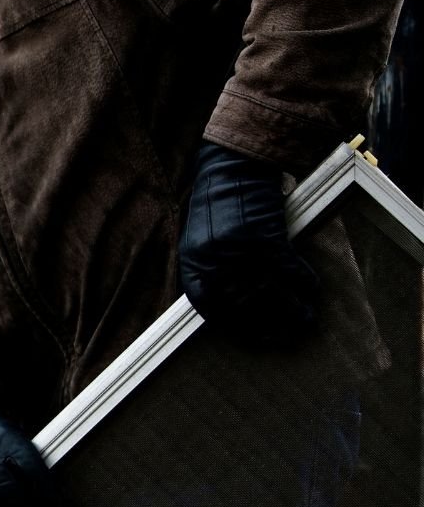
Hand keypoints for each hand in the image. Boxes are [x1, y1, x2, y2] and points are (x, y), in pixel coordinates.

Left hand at [178, 142, 316, 345]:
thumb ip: (210, 268)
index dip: (231, 327)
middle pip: (242, 304)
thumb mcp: (201, 239)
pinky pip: (287, 266)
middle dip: (266, 325)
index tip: (250, 340)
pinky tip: (313, 290)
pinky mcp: (263, 235)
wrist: (232, 166)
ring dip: (290, 309)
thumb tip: (229, 303)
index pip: (207, 307)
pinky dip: (303, 280)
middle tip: (284, 338)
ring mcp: (238, 248)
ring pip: (268, 290)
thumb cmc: (219, 204)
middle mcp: (213, 259)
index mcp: (193, 261)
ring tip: (306, 320)